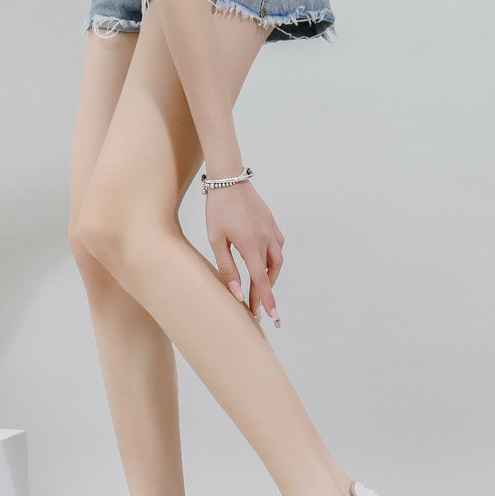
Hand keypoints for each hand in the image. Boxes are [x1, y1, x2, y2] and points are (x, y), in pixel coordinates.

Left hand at [205, 179, 284, 324]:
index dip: (266, 301)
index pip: (261, 280)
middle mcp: (266, 238)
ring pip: (277, 261)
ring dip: (270, 277)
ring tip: (260, 288)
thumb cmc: (217, 209)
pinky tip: (264, 264)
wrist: (228, 178)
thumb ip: (227, 269)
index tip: (271, 317)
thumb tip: (237, 294)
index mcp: (250, 244)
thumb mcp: (216, 240)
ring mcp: (271, 230)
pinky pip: (278, 247)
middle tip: (258, 309)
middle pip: (270, 274)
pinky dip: (273, 260)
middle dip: (265, 293)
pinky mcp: (272, 223)